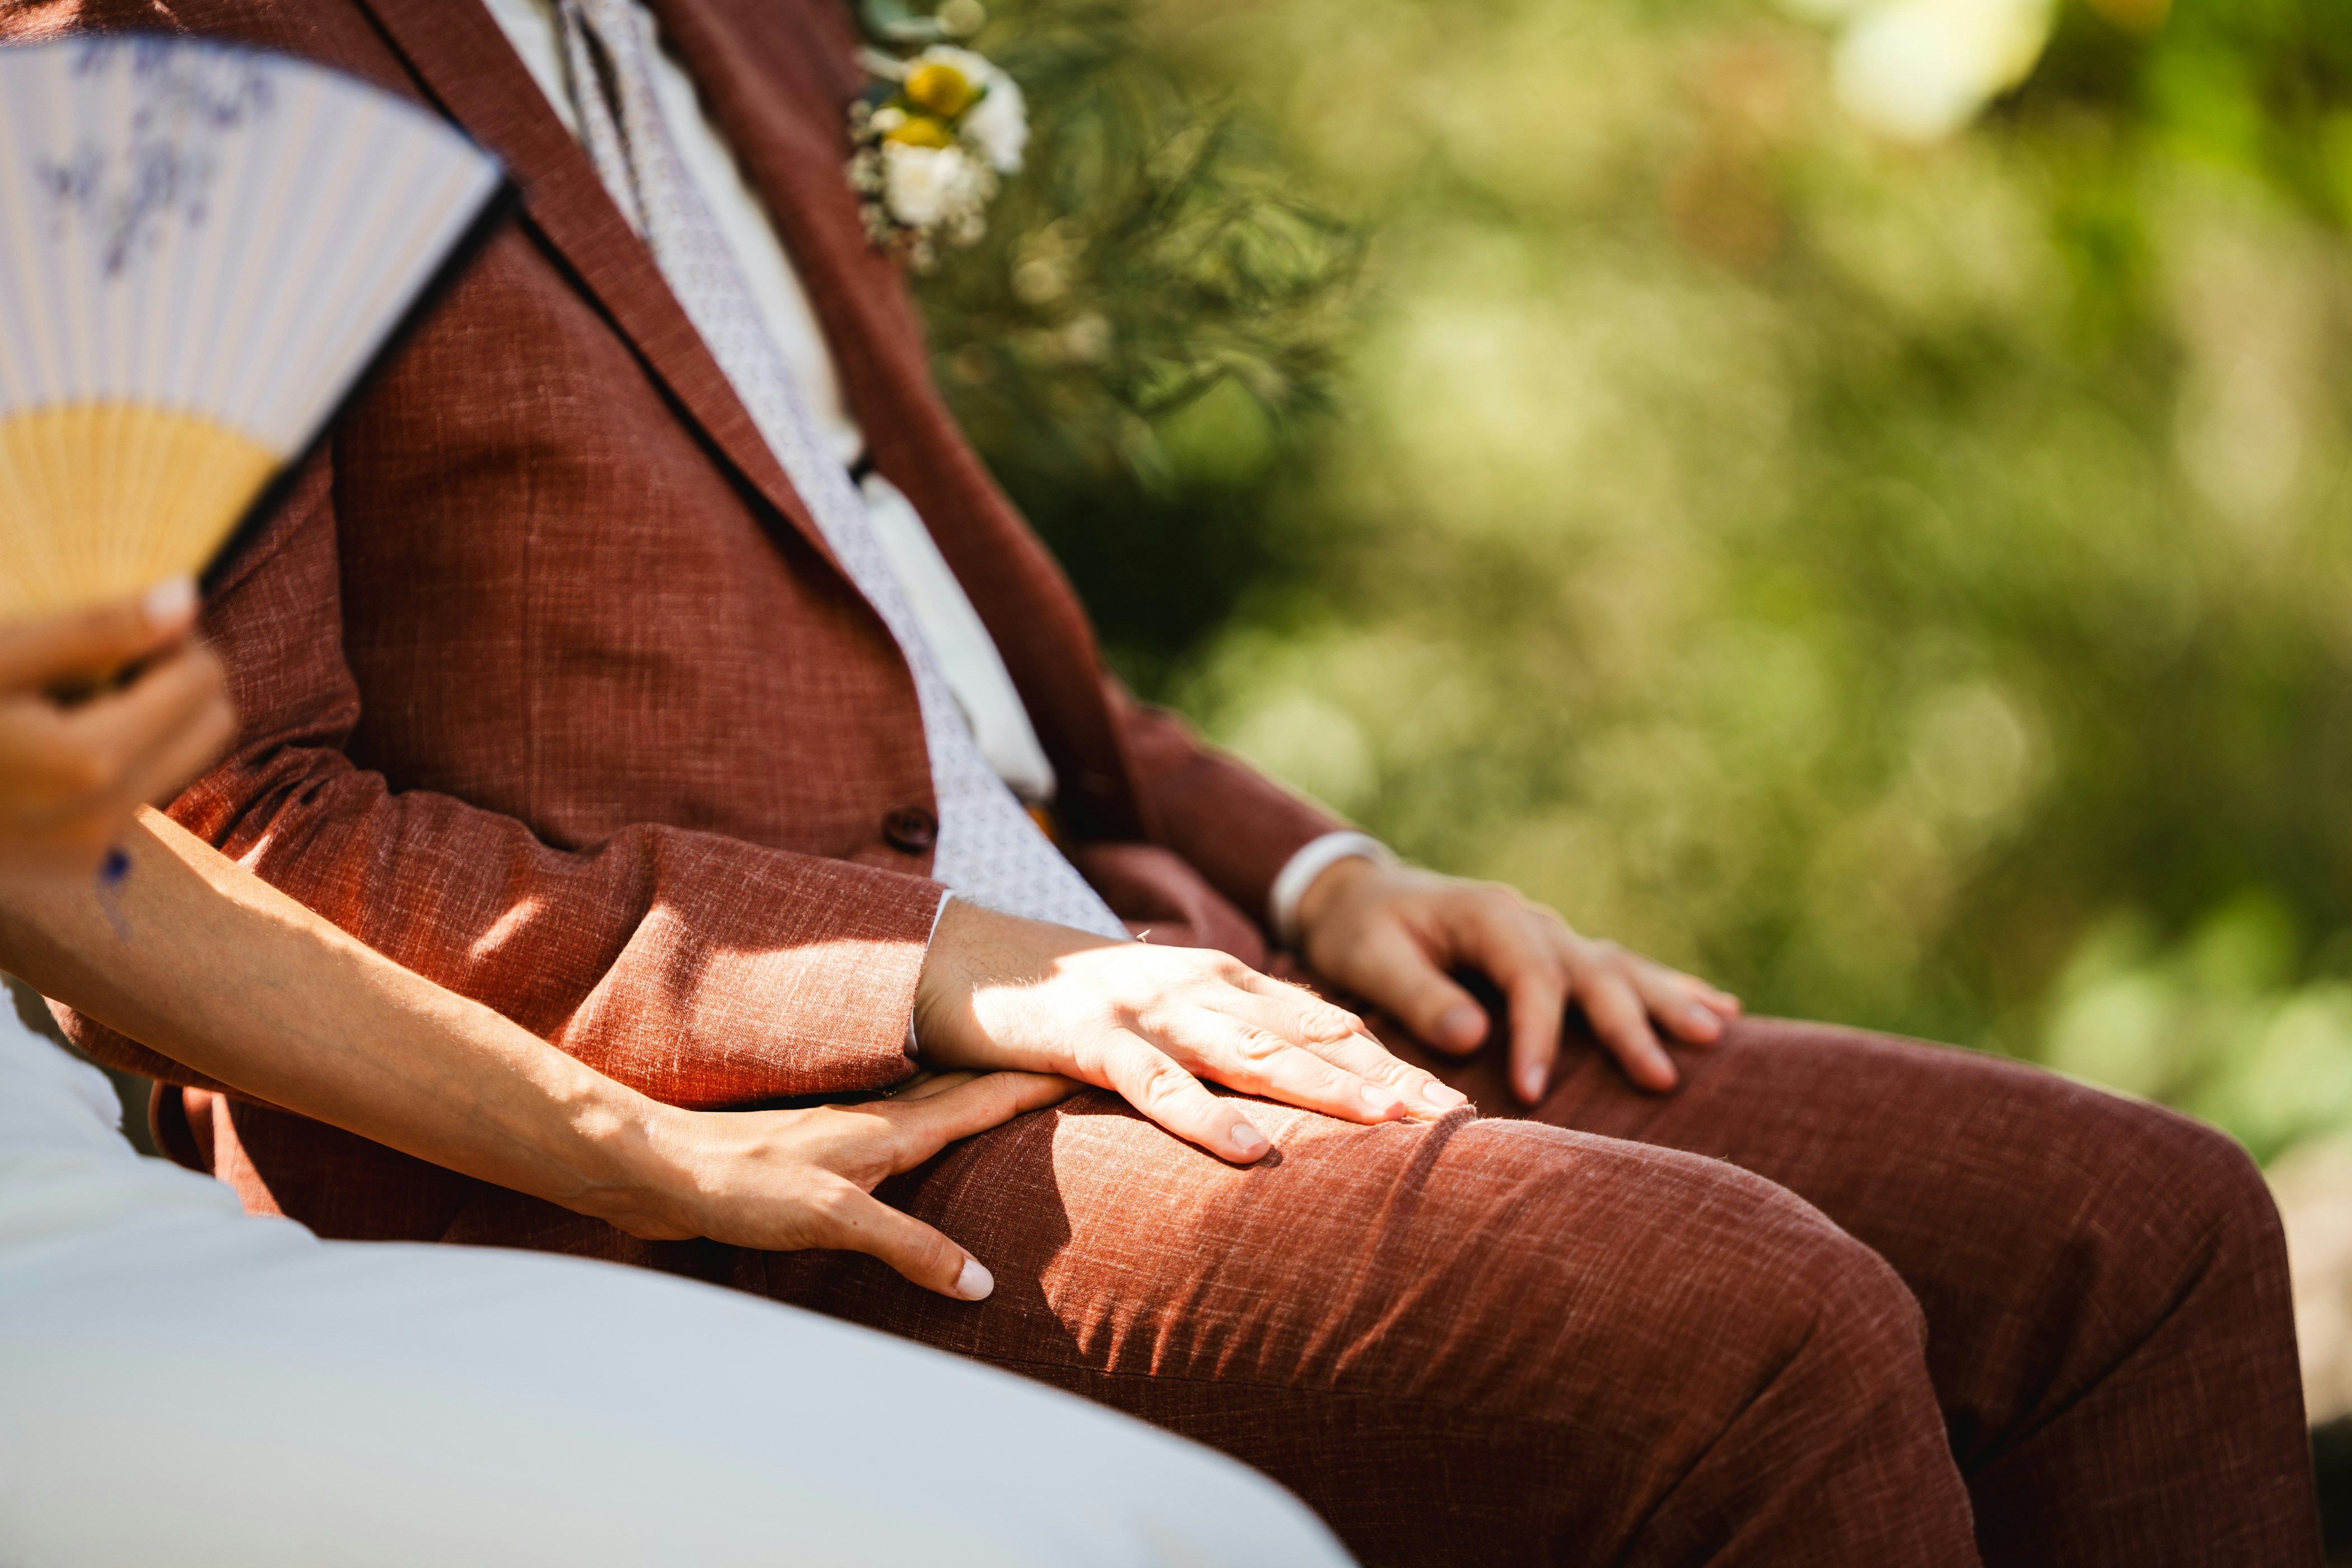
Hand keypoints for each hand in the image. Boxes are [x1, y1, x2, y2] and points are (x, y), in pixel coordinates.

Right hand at [0, 581, 233, 876]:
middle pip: (208, 728)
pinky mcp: (71, 872)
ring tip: (57, 699)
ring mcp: (88, 857)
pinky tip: (41, 743)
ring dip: (142, 722)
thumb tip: (187, 597)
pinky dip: (109, 761)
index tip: (127, 619)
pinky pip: (128, 799)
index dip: (173, 640)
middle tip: (102, 653)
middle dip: (171, 682)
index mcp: (90, 764)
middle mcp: (103, 823)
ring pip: (171, 763)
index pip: (203, 682)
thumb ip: (93, 631)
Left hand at [605, 1070, 1079, 1300]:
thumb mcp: (836, 1219)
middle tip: (1073, 1071)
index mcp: (891, 1128)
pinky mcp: (822, 1159)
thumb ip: (911, 1248)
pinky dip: (933, 1131)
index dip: (1036, 1084)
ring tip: (1016, 1098)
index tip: (1091, 1063)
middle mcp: (877, 1121)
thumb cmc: (743, 1185)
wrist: (662, 1171)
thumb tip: (983, 1284)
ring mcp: (848, 1137)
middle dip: (1020, 1082)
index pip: (983, 1098)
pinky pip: (901, 1139)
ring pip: (934, 1109)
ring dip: (978, 1100)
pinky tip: (926, 1147)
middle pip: (966, 1094)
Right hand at [913, 899, 1467, 1164]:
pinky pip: (1157, 1086)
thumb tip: (1296, 1092)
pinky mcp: (1091, 1038)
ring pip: (1251, 1053)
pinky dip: (1206, 1119)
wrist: (965, 957)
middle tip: (1457, 1122)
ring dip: (1324, 1089)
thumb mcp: (1165, 1016)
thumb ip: (1226, 1040)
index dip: (1395, 1062)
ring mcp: (1148, 1010)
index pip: (1328, 1024)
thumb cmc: (1073, 1000)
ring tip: (1390, 1125)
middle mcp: (1201, 986)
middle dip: (1387, 1078)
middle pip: (1310, 1038)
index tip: (1459, 1107)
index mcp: (1225, 981)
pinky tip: (1252, 1151)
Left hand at [1294, 858, 1740, 1103]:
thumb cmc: (1359, 931)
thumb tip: (1474, 1036)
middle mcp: (1532, 920)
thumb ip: (1417, 996)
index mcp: (1488, 915)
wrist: (1360, 895)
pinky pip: (1622, 969)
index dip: (1537, 1036)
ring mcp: (1552, 934)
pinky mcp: (1559, 953)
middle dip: (1628, 1023)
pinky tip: (1721, 1011)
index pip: (1529, 978)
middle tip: (1660, 1076)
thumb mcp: (1369, 958)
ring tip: (1715, 1034)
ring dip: (1667, 1000)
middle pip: (1591, 970)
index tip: (1533, 1092)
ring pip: (1621, 966)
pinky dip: (1670, 988)